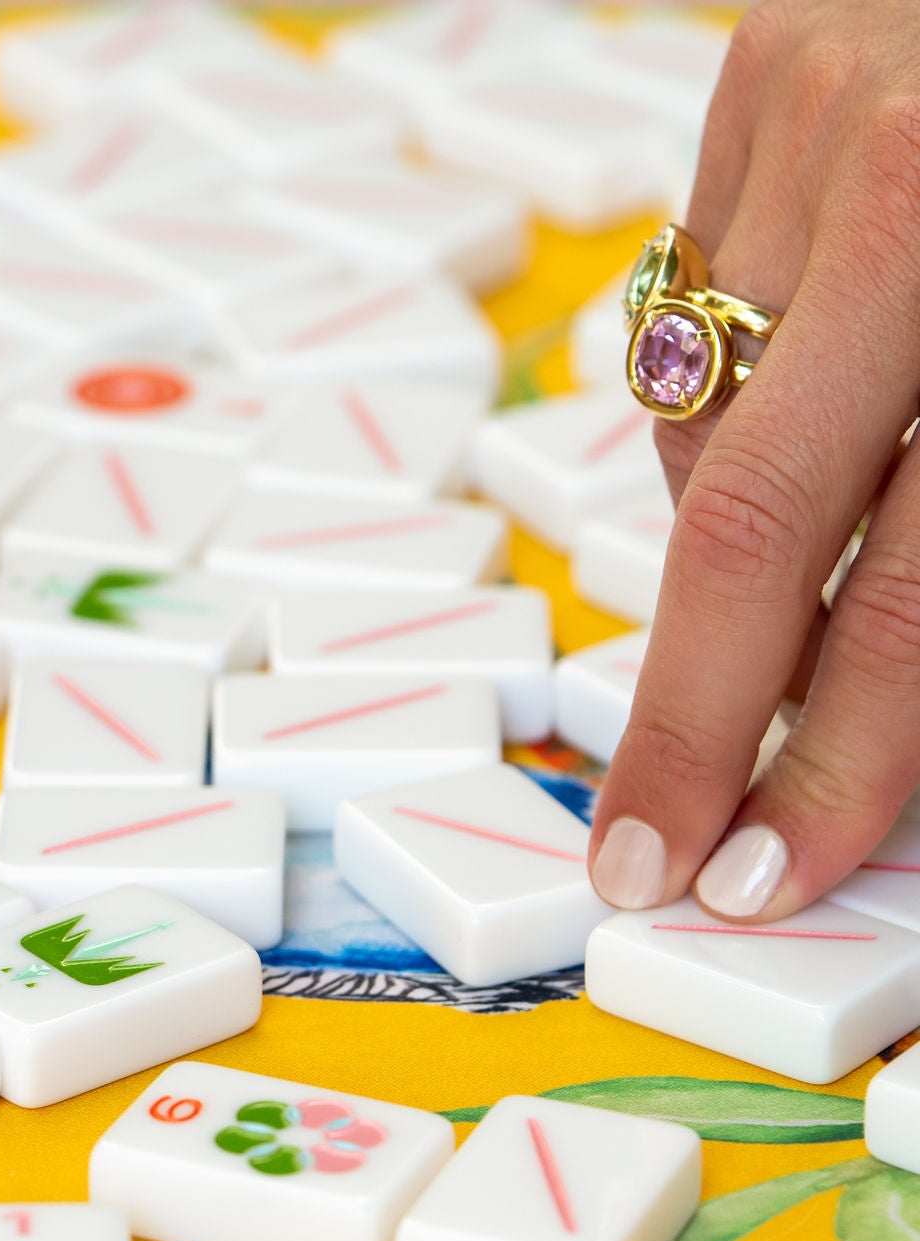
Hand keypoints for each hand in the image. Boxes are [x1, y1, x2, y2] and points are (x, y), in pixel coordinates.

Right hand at [589, 0, 919, 920]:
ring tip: (780, 587)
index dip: (841, 755)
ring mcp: (813, 112)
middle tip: (640, 848)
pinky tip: (802, 410)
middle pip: (744, 521)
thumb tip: (906, 717)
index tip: (763, 869)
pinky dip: (731, 398)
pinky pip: (693, 307)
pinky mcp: (759, 72)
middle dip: (691, 713)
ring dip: (736, 545)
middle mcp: (912, 186)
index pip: (910, 592)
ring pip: (706, 420)